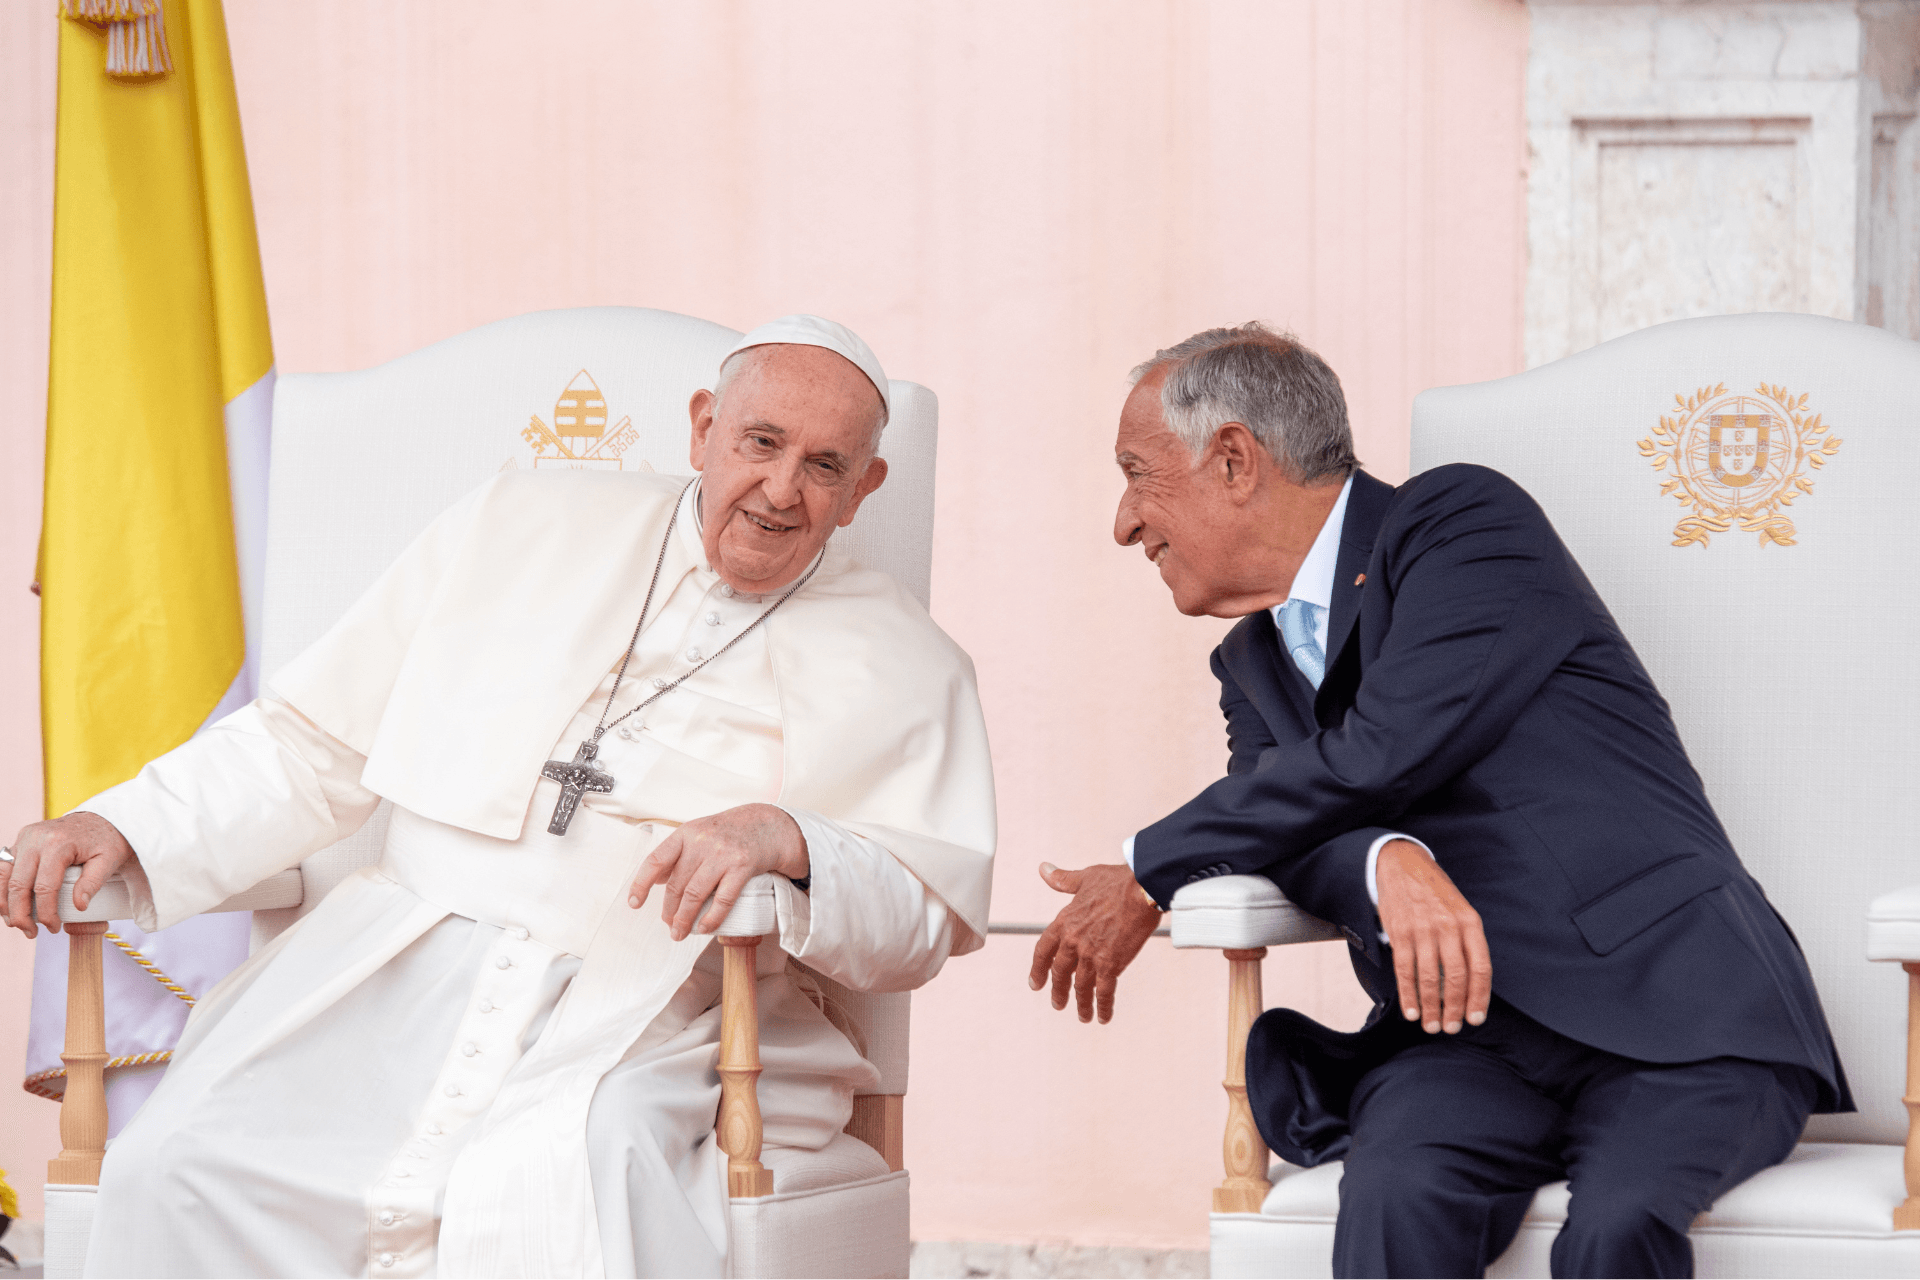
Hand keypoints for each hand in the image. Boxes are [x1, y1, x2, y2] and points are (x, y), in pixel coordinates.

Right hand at [2, 812, 135, 939]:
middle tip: (31, 933)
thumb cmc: (106, 841)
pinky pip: (3, 868)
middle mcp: (35, 839)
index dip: (46, 912)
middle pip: (18, 884)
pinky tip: (9, 906)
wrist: (100, 819)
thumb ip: (93, 883)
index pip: (44, 886)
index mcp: (58, 844)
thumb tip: (79, 907)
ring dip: (5, 904)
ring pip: (3, 876)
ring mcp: (24, 838)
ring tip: (16, 924)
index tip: (53, 928)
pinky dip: (2, 888)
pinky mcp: (20, 841)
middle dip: (20, 914)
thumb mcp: (109, 860)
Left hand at [627, 804, 807, 940]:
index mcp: (686, 833)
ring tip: (679, 933)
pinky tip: (704, 928)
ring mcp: (723, 854)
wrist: (767, 825)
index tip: (634, 903)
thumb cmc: (728, 832)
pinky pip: (723, 899)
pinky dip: (711, 918)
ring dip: (684, 919)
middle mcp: (702, 842)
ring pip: (695, 894)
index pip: (656, 860)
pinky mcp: (743, 866)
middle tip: (668, 925)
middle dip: (669, 911)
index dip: (641, 883)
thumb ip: (677, 854)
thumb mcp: (699, 833)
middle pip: (676, 884)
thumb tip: (654, 880)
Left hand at [1027, 862, 1162, 1023]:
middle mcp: (1074, 941)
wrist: (1142, 887)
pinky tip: (1103, 1017)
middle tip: (1057, 1004)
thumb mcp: (1084, 877)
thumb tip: (1043, 869)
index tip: (1035, 983)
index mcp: (1064, 921)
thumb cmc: (1116, 880)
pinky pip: (1104, 991)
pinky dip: (1103, 1006)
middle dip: (1058, 991)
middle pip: (1060, 972)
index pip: (1043, 950)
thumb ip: (1062, 880)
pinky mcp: (1111, 964)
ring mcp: (1091, 954)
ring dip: (1080, 1004)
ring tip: (1082, 1016)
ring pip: (1081, 986)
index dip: (1038, 969)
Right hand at [1374, 838, 1490, 1034]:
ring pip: (1430, 977)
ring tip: (1431, 1026)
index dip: (1479, 997)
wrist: (1402, 865)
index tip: (1475, 1018)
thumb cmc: (1435, 893)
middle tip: (1451, 1028)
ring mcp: (1423, 929)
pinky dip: (1409, 995)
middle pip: (1456, 976)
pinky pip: (1406, 970)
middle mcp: (1449, 926)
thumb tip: (1468, 985)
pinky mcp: (1400, 932)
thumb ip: (1466, 942)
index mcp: (1470, 922)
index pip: (1480, 967)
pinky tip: (1412, 1011)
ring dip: (1431, 1007)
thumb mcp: (1461, 910)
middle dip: (1454, 1008)